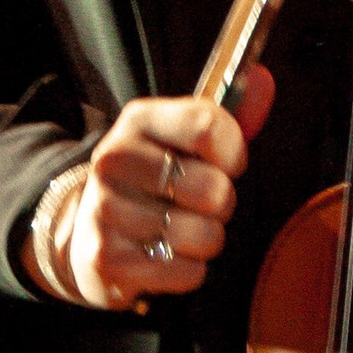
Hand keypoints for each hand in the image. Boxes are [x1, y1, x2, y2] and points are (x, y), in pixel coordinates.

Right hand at [31, 71, 273, 311]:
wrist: (87, 233)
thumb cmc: (153, 181)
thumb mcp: (182, 141)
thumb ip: (230, 116)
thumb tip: (264, 80)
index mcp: (139, 120)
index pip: (209, 126)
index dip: (232, 152)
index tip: (223, 163)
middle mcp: (115, 159)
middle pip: (214, 188)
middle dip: (221, 203)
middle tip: (198, 203)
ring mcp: (106, 209)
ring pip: (205, 235)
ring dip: (205, 240)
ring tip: (180, 230)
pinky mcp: (108, 259)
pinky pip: (188, 272)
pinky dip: (188, 270)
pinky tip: (164, 256)